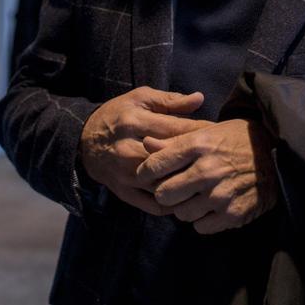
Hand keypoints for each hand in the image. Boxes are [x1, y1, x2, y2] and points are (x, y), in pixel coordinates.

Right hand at [79, 87, 208, 214]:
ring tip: (209, 182)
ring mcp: (125, 175)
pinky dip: (174, 205)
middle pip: (171, 160)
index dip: (201, 133)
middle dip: (198, 161)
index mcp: (133, 122)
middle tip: (219, 161)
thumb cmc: (118, 115)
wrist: (84, 141)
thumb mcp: (140, 99)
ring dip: (188, 186)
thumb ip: (170, 100)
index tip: (219, 136)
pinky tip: (188, 197)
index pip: (176, 129)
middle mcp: (128, 150)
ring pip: (164, 185)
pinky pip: (153, 205)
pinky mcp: (124, 192)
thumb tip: (200, 99)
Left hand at [135, 118, 277, 233]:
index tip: (148, 176)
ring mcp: (220, 194)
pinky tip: (212, 207)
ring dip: (185, 208)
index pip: (155, 166)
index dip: (146, 173)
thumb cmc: (235, 140)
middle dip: (165, 194)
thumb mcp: (205, 132)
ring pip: (181, 214)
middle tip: (174, 189)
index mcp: (197, 145)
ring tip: (196, 198)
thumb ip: (174, 141)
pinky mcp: (233, 213)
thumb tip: (146, 144)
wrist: (277, 154)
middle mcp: (207, 170)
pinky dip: (203, 220)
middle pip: (163, 195)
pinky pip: (201, 227)